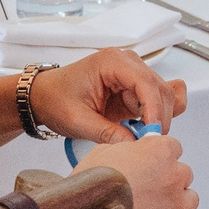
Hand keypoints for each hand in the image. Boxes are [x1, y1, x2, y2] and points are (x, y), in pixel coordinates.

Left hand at [30, 51, 187, 142]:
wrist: (44, 97)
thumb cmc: (56, 100)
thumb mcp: (77, 120)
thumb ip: (106, 133)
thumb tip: (134, 146)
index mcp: (112, 62)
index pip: (145, 82)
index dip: (154, 109)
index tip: (153, 133)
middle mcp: (127, 63)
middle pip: (160, 89)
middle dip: (159, 118)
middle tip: (147, 142)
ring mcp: (133, 75)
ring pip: (164, 96)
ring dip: (159, 118)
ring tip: (141, 137)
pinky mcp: (135, 89)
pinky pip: (158, 100)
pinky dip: (159, 115)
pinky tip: (145, 128)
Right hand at [78, 132, 208, 208]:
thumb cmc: (91, 184)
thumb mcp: (105, 151)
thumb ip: (129, 148)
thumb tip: (136, 150)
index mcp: (160, 150)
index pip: (174, 148)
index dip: (160, 157)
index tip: (149, 166)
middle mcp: (174, 174)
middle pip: (183, 174)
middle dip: (168, 181)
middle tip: (147, 192)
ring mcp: (179, 202)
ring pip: (191, 198)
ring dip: (177, 203)